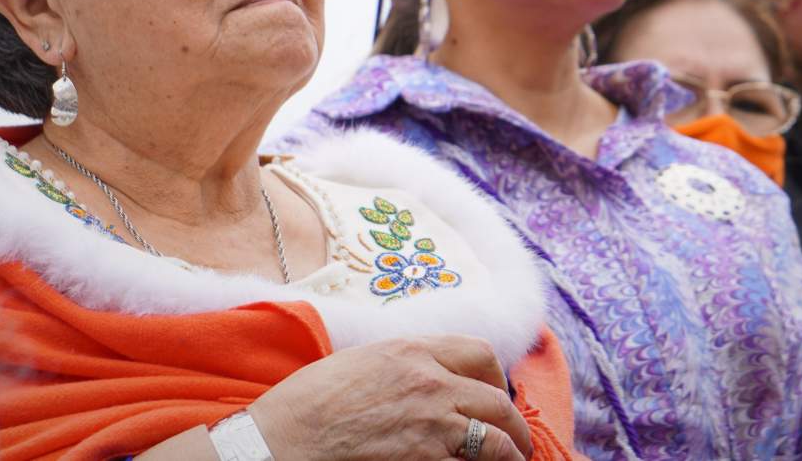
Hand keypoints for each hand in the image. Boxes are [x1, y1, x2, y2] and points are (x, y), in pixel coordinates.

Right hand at [249, 335, 532, 460]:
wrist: (285, 438)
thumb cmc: (308, 402)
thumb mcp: (359, 361)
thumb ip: (399, 363)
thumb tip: (420, 372)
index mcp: (412, 351)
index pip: (479, 354)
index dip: (495, 378)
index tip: (495, 393)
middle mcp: (431, 383)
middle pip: (498, 400)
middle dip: (514, 424)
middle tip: (516, 441)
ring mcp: (433, 425)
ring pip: (497, 440)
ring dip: (510, 454)